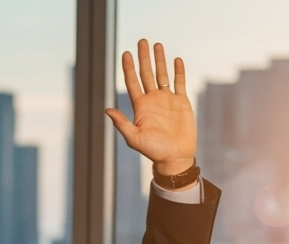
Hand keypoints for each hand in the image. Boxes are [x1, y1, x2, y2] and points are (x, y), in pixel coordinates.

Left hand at [106, 40, 195, 177]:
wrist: (174, 157)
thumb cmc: (153, 151)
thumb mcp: (134, 138)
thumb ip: (122, 123)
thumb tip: (107, 110)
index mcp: (141, 107)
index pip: (132, 82)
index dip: (128, 68)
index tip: (125, 54)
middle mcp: (152, 100)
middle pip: (146, 74)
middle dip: (143, 58)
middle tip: (141, 41)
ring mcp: (167, 100)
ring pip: (162, 75)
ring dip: (160, 60)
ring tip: (157, 45)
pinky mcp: (181, 102)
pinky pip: (179, 82)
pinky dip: (178, 71)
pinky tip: (176, 60)